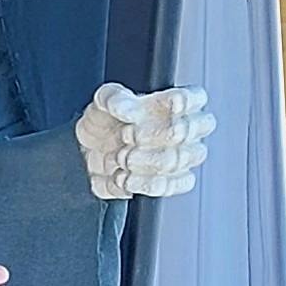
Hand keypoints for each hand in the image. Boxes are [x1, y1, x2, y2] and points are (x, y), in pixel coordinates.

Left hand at [77, 81, 211, 202]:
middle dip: (146, 135)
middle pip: (182, 132)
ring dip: (141, 161)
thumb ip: (114, 98)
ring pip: (175, 161)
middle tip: (125, 136)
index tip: (155, 110)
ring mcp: (182, 158)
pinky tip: (124, 177)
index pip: (195, 99)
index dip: (178, 104)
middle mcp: (186, 130)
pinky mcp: (171, 183)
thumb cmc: (106, 122)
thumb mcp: (103, 101)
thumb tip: (124, 107)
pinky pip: (170, 186)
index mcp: (177, 102)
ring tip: (120, 157)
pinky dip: (143, 184)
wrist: (90, 152)